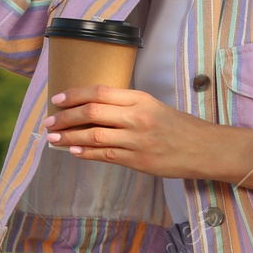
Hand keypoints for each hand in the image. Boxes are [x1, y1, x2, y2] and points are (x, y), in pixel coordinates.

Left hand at [41, 85, 252, 190]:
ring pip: (94, 135)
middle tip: (49, 121)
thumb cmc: (178, 127)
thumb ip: (126, 105)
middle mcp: (137, 117)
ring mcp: (137, 140)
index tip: (57, 99)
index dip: (75, 94)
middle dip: (65, 116)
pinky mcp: (138, 161)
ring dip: (69, 136)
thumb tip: (92, 108)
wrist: (204, 149)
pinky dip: (85, 152)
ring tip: (53, 138)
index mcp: (140, 98)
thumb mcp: (154, 106)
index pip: (100, 91)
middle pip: (92, 111)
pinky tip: (72, 151)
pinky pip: (105, 155)